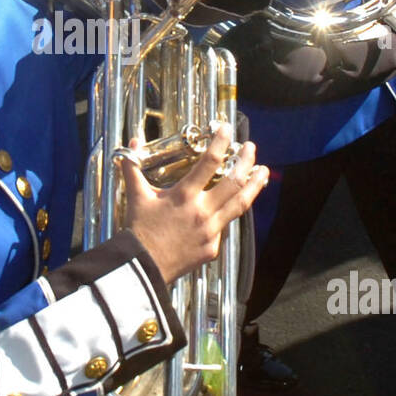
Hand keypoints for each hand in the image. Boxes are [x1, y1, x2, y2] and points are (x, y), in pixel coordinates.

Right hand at [121, 122, 267, 284]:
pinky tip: (234, 205)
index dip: (221, 142)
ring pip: (240, 204)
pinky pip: (225, 227)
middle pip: (234, 182)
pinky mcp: (212, 247)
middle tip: (251, 148)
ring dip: (254, 186)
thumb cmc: (139, 230)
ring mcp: (210, 231)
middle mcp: (202, 211)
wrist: (142, 266)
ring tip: (263, 172)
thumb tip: (132, 143)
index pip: (209, 162)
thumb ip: (133, 168)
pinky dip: (229, 213)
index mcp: (184, 196)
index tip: (227, 129)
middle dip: (246, 162)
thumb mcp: (136, 196)